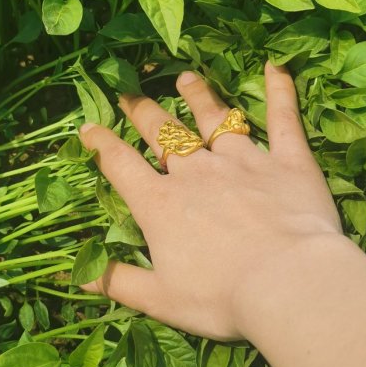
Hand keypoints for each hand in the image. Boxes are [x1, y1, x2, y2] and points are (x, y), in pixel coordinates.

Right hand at [78, 62, 345, 342]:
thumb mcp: (160, 299)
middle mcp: (196, 173)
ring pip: (216, 119)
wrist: (287, 284)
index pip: (121, 166)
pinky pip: (283, 119)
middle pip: (164, 133)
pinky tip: (275, 67)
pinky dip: (280, 91)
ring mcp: (243, 161)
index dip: (101, 146)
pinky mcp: (288, 161)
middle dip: (143, 112)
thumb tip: (78, 277)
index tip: (87, 129)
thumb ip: (119, 282)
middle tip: (130, 94)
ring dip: (199, 97)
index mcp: (160, 205)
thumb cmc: (219, 298)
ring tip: (187, 78)